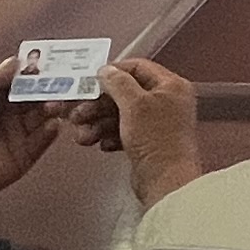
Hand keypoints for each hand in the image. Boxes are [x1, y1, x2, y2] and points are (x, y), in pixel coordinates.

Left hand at [0, 58, 64, 226]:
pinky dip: (50, 132)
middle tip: (64, 81)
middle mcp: (8, 115)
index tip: (49, 62)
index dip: (32, 72)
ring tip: (59, 103)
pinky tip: (54, 124)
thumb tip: (17, 61)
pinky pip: (41, 142)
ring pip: (41, 117)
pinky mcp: (23, 157)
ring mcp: (17, 136)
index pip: (18, 82)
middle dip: (48, 89)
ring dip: (52, 108)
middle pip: (34, 98)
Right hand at [79, 55, 203, 209]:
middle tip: (78, 114)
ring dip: (99, 123)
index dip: (113, 72)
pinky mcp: (148, 142)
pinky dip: (109, 136)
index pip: (138, 67)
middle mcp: (166, 101)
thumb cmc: (156, 140)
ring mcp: (157, 123)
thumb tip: (106, 70)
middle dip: (98, 104)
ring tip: (82, 136)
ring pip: (121, 114)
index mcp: (171, 85)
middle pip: (125, 93)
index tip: (91, 80)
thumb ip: (118, 83)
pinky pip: (124, 132)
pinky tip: (100, 144)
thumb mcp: (134, 104)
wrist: (165, 181)